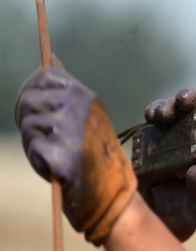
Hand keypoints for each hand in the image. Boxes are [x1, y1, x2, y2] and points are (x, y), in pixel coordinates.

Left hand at [15, 67, 136, 244]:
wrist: (112, 193)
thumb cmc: (94, 156)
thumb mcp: (86, 117)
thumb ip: (67, 92)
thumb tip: (49, 57)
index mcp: (87, 97)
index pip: (44, 75)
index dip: (32, 89)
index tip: (37, 108)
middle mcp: (80, 107)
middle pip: (28, 99)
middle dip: (29, 120)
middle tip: (49, 139)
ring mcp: (71, 129)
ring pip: (27, 125)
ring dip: (33, 143)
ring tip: (56, 154)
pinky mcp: (62, 153)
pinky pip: (34, 148)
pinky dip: (40, 161)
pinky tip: (58, 168)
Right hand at [140, 88, 195, 239]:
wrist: (160, 219)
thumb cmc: (190, 213)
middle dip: (194, 97)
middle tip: (184, 101)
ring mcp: (179, 133)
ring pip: (177, 108)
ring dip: (170, 104)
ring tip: (162, 114)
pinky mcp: (157, 136)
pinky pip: (156, 118)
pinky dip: (153, 112)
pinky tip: (151, 117)